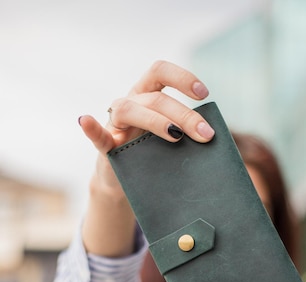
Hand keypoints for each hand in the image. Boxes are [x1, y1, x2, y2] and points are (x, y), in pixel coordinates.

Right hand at [79, 60, 214, 192]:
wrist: (128, 181)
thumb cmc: (156, 157)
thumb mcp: (174, 142)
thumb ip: (189, 132)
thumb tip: (217, 138)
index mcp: (148, 95)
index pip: (162, 72)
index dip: (183, 78)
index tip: (204, 94)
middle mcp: (132, 102)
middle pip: (156, 98)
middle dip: (184, 114)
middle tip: (205, 134)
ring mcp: (116, 123)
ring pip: (130, 110)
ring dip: (155, 121)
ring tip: (176, 136)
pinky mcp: (105, 146)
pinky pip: (96, 134)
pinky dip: (91, 128)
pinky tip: (85, 121)